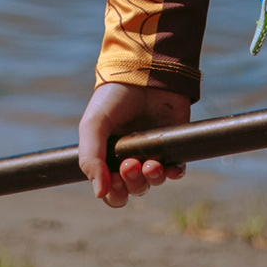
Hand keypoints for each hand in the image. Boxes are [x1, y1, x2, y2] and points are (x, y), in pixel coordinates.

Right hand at [76, 82, 190, 206]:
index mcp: (109, 156)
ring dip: (152, 178)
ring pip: (154, 181)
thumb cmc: (114, 97)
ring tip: (150, 164)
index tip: (113, 181)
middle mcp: (131, 157)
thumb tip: (98, 193)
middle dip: (132, 183)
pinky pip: (176, 170)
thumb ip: (90, 158)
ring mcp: (154, 152)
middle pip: (134, 189)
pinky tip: (170, 168)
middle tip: (130, 164)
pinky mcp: (174, 144)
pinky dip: (174, 173)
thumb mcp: (93, 125)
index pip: (111, 190)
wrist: (145, 72)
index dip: (113, 193)